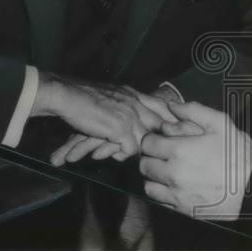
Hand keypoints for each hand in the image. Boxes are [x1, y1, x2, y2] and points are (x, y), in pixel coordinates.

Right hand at [49, 88, 202, 165]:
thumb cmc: (82, 98)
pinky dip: (121, 154)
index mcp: (135, 95)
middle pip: (161, 124)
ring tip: (128, 155)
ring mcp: (130, 115)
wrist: (66, 95)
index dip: (175, 120)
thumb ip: (125, 107)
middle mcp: (136, 103)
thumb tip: (130, 124)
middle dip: (168, 138)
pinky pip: (130, 149)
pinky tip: (108, 153)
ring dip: (137, 150)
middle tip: (173, 153)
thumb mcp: (111, 97)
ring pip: (146, 140)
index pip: (163, 107)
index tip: (185, 130)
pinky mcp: (120, 128)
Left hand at [139, 101, 251, 220]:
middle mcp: (172, 174)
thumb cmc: (238, 155)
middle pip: (144, 164)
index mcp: (179, 150)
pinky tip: (176, 186)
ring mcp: (175, 194)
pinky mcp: (181, 210)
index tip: (163, 140)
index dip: (154, 139)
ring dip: (154, 177)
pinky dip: (163, 193)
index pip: (147, 144)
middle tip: (165, 155)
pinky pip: (159, 202)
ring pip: (148, 185)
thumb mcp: (221, 124)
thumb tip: (172, 106)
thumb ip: (194, 111)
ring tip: (169, 171)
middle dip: (152, 157)